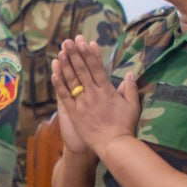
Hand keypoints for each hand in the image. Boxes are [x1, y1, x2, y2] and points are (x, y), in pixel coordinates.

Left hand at [52, 39, 137, 155]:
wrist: (113, 145)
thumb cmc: (124, 126)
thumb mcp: (132, 106)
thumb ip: (130, 89)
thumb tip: (130, 74)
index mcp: (107, 90)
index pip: (97, 68)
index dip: (90, 54)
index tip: (86, 42)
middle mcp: (93, 94)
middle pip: (82, 70)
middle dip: (75, 54)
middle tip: (68, 41)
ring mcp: (82, 103)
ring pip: (72, 80)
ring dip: (65, 64)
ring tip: (60, 51)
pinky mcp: (74, 113)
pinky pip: (65, 96)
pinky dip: (59, 84)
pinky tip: (54, 72)